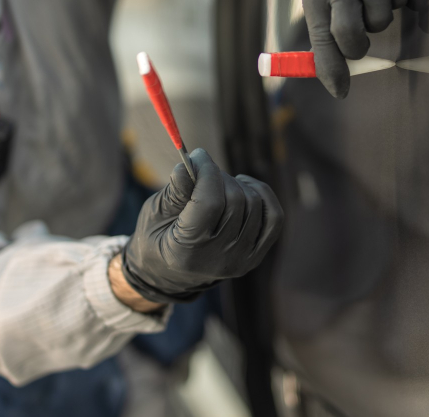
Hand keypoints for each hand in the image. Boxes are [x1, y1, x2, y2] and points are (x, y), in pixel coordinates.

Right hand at [121, 148, 283, 302]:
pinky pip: (274, 217)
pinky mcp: (255, 255)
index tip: (198, 155)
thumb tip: (188, 164)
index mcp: (187, 252)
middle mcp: (219, 260)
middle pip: (234, 200)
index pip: (209, 203)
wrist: (168, 272)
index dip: (205, 171)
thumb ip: (174, 192)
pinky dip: (262, 195)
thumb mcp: (155, 214)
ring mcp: (241, 259)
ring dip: (235, 184)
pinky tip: (243, 189)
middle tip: (202, 170)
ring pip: (254, 203)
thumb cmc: (157, 236)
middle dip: (217, 175)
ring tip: (216, 184)